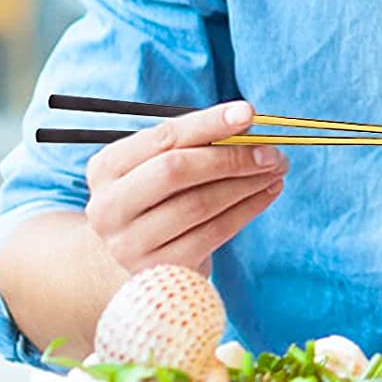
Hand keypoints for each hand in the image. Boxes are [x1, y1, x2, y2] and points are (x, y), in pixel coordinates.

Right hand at [84, 101, 286, 273]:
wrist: (138, 256)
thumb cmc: (159, 197)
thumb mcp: (162, 165)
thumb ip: (196, 143)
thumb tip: (247, 123)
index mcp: (106, 168)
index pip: (163, 137)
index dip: (209, 123)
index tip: (248, 112)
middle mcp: (108, 207)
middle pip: (177, 170)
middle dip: (231, 157)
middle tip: (271, 151)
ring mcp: (129, 244)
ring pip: (199, 204)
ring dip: (247, 183)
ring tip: (276, 169)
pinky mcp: (159, 269)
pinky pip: (213, 233)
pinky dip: (248, 209)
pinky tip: (267, 193)